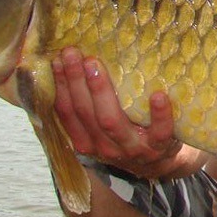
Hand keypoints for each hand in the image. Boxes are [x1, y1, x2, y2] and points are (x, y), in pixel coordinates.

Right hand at [52, 47, 206, 178]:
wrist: (159, 163)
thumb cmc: (127, 136)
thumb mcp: (103, 129)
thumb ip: (90, 107)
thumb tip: (74, 63)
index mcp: (86, 141)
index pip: (67, 113)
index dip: (61, 87)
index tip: (57, 60)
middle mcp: (105, 147)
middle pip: (85, 113)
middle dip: (76, 81)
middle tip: (72, 53)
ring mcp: (132, 148)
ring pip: (111, 121)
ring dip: (101, 91)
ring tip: (95, 65)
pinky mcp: (159, 147)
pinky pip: (159, 132)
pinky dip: (159, 114)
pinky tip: (158, 95)